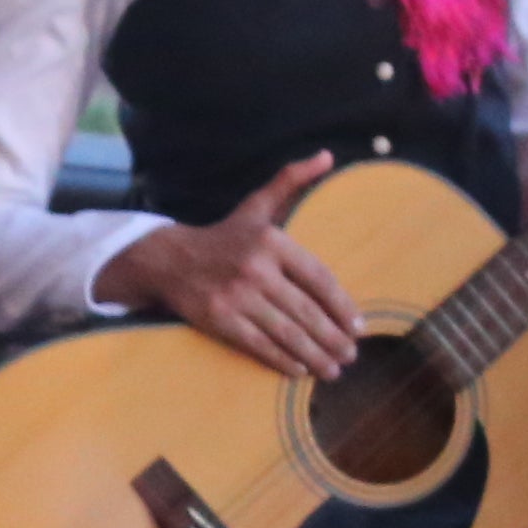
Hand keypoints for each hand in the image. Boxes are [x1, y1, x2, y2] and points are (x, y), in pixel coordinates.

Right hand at [95, 154, 360, 379]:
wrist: (169, 259)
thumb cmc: (224, 236)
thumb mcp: (257, 205)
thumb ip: (292, 180)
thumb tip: (327, 156)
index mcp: (271, 241)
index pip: (318, 278)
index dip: (342, 305)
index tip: (358, 326)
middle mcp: (255, 269)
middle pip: (306, 312)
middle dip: (333, 338)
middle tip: (351, 356)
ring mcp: (236, 297)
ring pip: (287, 333)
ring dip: (315, 355)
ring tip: (334, 369)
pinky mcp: (219, 320)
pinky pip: (259, 345)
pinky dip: (283, 360)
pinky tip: (300, 371)